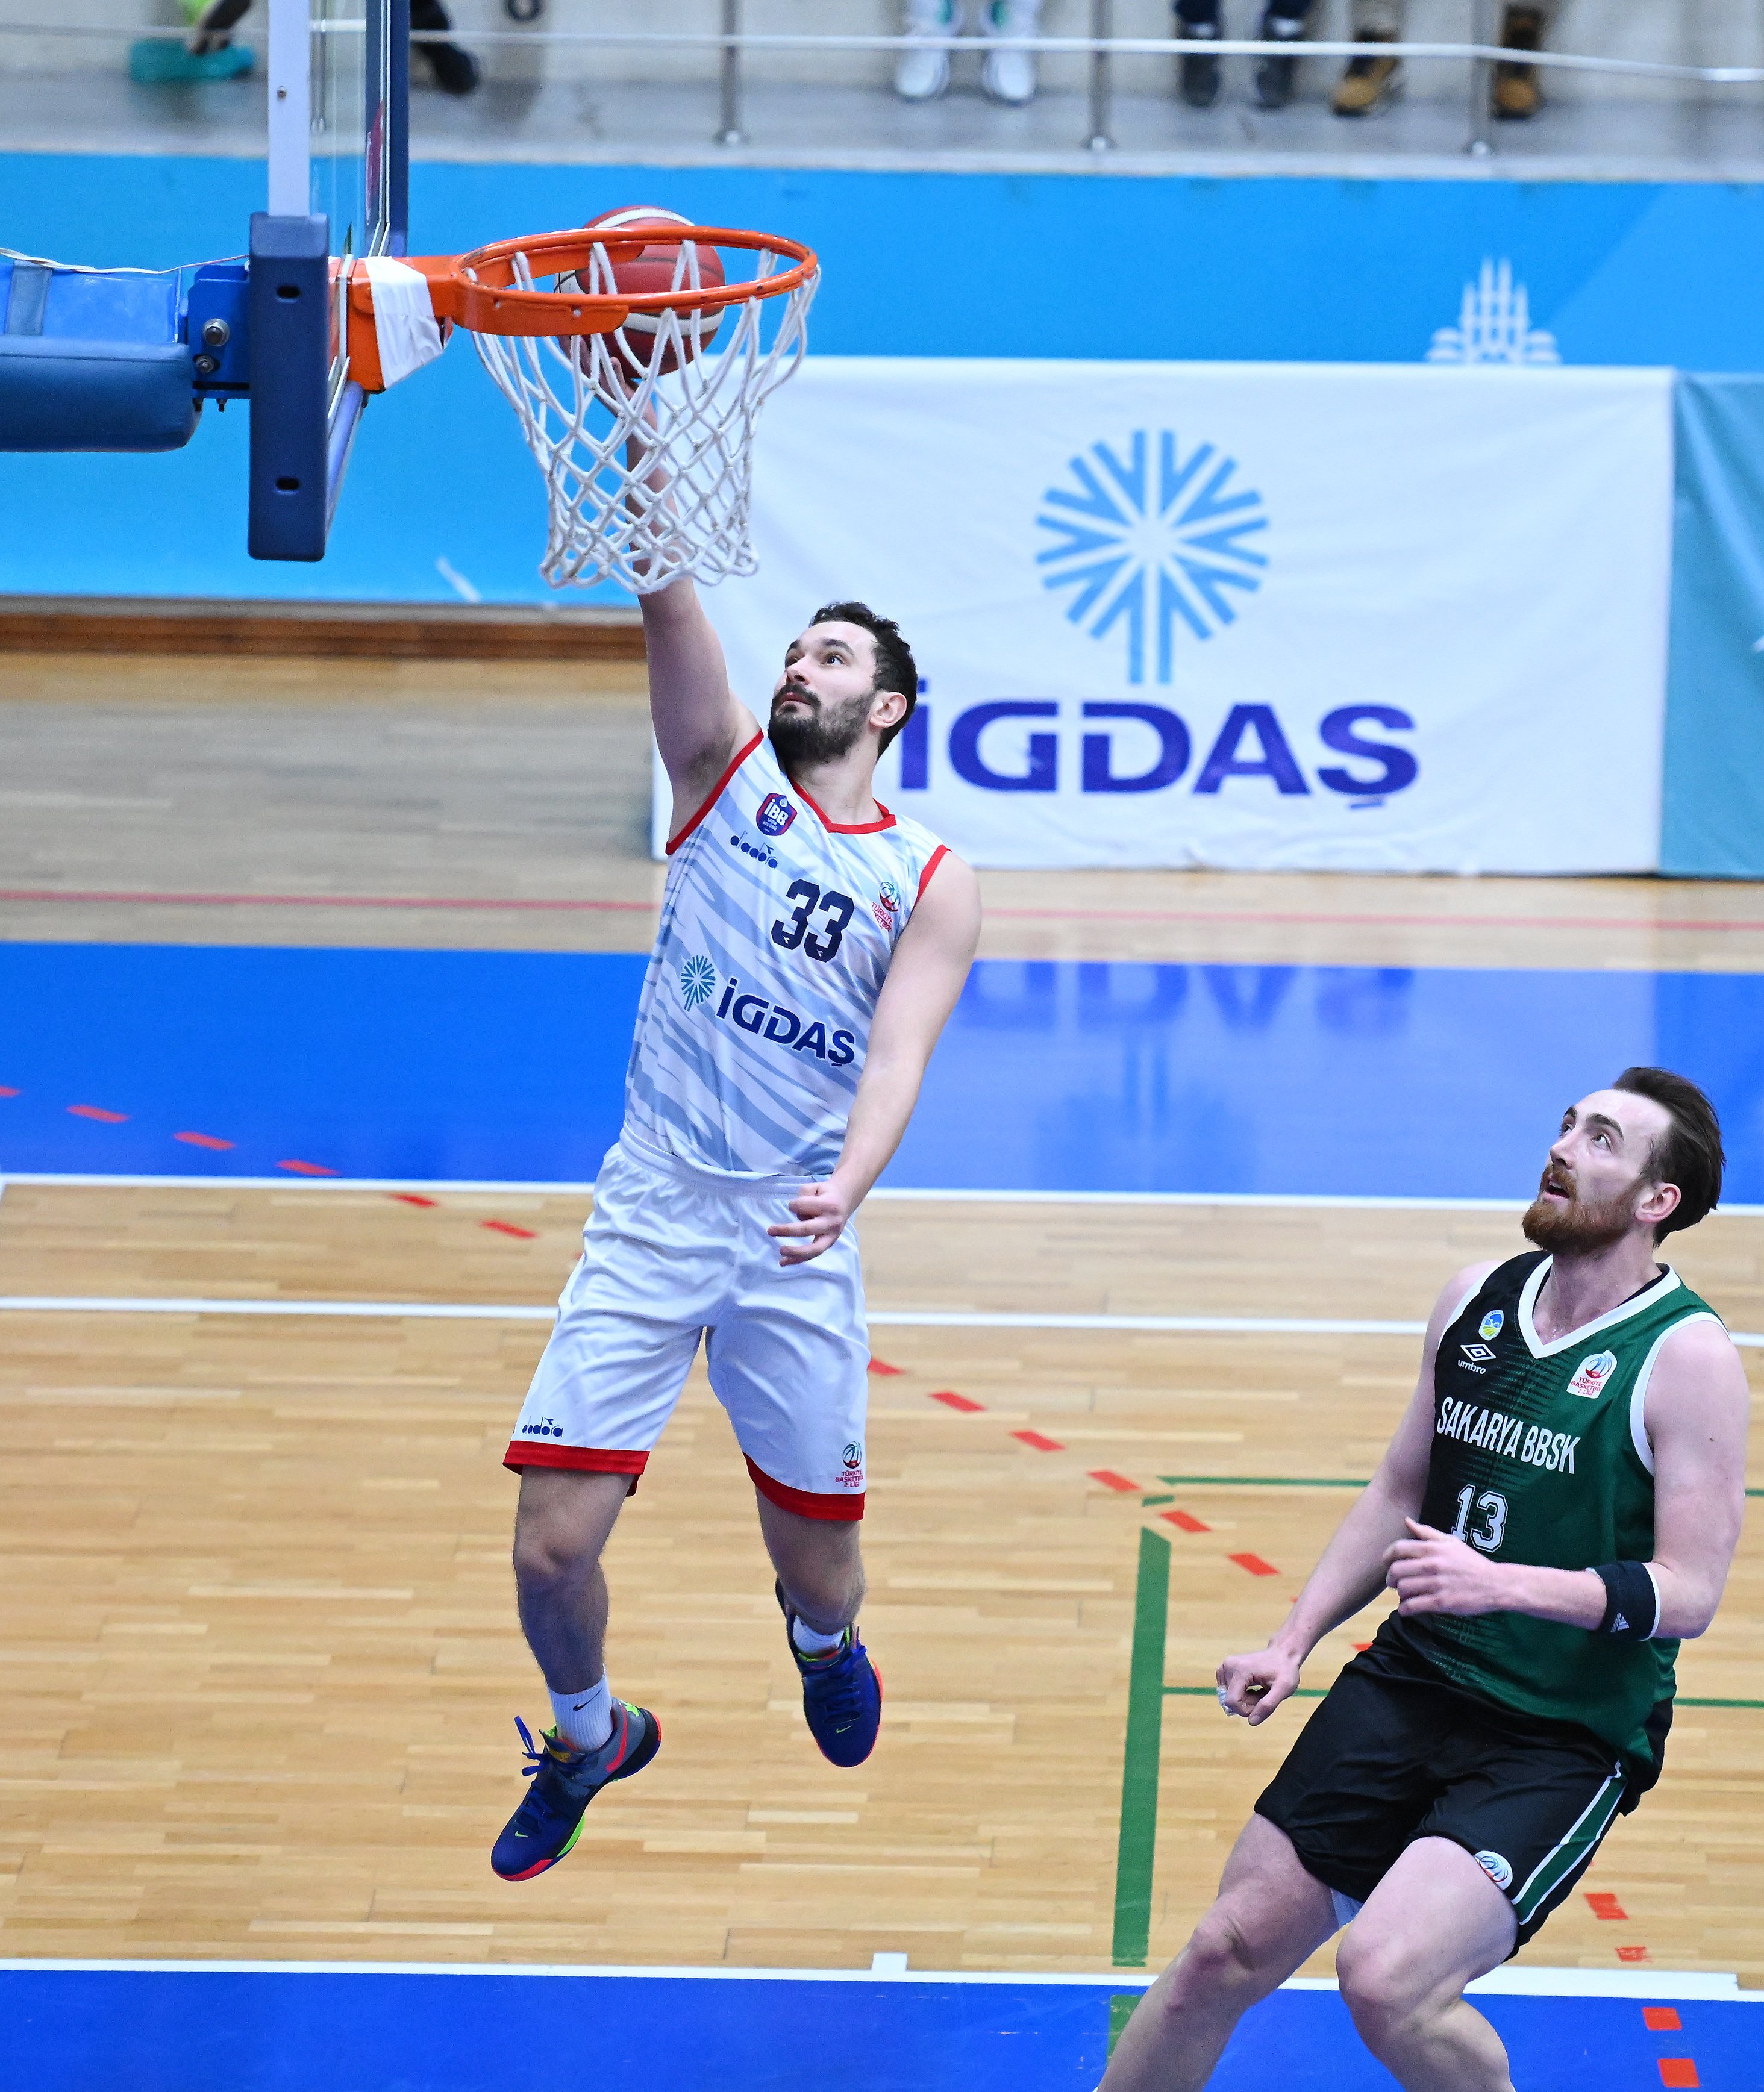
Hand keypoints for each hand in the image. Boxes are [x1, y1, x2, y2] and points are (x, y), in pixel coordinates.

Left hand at [767, 1179, 853, 1265]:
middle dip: (787, 1230)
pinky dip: (798, 1260)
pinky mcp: (829, 1244)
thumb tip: (797, 1214)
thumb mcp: (814, 1186)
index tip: (792, 1204)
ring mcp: (832, 1235)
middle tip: (770, 1230)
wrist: (844, 1201)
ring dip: (795, 1252)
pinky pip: (813, 1254)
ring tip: (780, 1251)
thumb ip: (803, 1196)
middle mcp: (831, 1222)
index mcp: (828, 1205)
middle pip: (807, 1229)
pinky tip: (783, 1262)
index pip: (803, 1206)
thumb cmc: (825, 1193)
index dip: (793, 1205)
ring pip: (813, 1248)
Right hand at [1216, 1645, 1301, 1724]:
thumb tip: (1252, 1722)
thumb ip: (1268, 1706)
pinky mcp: (1224, 1670)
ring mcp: (1224, 1667)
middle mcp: (1227, 1666)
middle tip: (1264, 1694)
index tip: (1263, 1703)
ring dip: (1245, 1700)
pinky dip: (1241, 1695)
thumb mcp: (1283, 1689)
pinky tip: (1252, 1687)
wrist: (1282, 1654)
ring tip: (1260, 1690)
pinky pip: (1229, 1693)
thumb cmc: (1285, 1670)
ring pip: (1230, 1698)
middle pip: (1231, 1701)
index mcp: (1240, 1670)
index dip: (1247, 1710)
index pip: (1233, 1702)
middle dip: (1248, 1704)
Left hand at [1384, 1518, 1510, 1616]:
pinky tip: (1408, 1608)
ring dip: (1400, 1594)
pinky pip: (1413, 1606)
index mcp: (1433, 1549)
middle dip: (1391, 1578)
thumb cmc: (1471, 1562)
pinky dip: (1405, 1609)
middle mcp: (1432, 1565)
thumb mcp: (1451, 1542)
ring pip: (1403, 1589)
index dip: (1387, 1557)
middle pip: (1396, 1570)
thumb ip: (1427, 1532)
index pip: (1398, 1549)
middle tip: (1395, 1582)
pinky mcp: (1441, 1603)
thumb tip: (1407, 1521)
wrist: (1495, 1584)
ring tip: (1406, 1595)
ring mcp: (1436, 1584)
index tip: (1388, 1564)